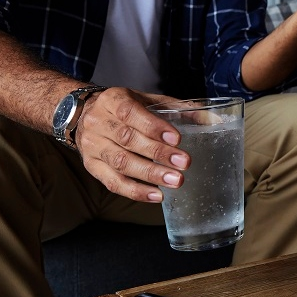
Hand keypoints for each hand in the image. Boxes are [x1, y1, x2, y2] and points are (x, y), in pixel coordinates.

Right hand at [73, 88, 189, 202]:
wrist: (83, 115)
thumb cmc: (124, 108)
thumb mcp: (147, 100)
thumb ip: (178, 108)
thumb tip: (213, 120)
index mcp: (113, 100)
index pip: (131, 113)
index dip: (154, 127)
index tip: (177, 139)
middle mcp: (99, 122)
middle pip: (128, 140)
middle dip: (158, 154)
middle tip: (184, 164)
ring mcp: (93, 146)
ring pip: (121, 162)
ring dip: (150, 174)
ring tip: (176, 181)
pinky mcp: (92, 166)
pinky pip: (113, 182)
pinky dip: (136, 191)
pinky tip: (156, 195)